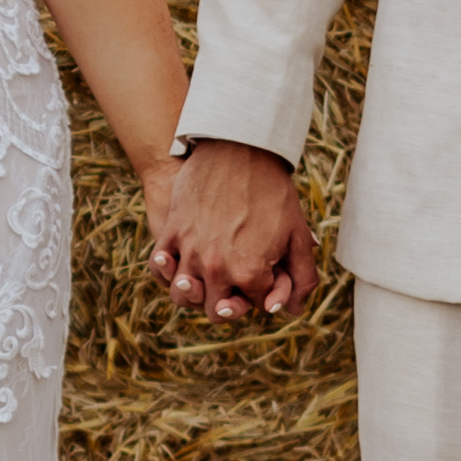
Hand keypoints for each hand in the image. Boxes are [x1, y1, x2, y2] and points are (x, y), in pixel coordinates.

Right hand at [153, 141, 321, 322]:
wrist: (241, 150)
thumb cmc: (273, 191)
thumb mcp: (298, 235)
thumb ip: (302, 277)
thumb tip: (293, 310)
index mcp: (250, 273)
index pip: (255, 304)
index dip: (264, 291)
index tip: (268, 272)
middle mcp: (216, 268)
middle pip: (216, 310)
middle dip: (229, 301)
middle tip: (236, 284)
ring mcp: (190, 251)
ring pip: (182, 295)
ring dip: (194, 294)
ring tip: (205, 279)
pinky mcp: (172, 232)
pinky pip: (159, 266)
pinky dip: (167, 271)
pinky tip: (180, 264)